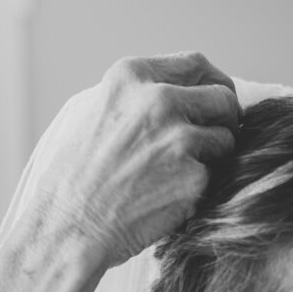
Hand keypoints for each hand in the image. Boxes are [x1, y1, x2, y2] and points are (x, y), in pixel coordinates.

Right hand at [9, 52, 239, 269]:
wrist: (66, 227)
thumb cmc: (72, 179)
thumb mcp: (91, 113)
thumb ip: (135, 96)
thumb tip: (180, 93)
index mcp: (131, 77)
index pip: (195, 64)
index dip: (211, 82)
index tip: (213, 100)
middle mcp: (158, 100)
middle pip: (221, 97)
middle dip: (224, 119)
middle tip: (213, 140)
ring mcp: (179, 139)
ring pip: (225, 138)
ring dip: (212, 156)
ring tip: (177, 174)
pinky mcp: (193, 177)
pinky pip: (214, 176)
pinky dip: (199, 188)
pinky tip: (168, 198)